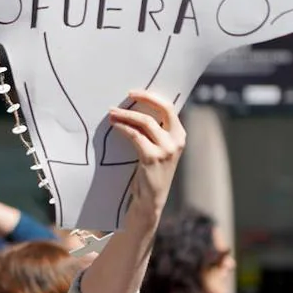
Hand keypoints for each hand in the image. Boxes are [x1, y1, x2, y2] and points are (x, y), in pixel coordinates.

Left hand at [107, 90, 186, 223]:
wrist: (151, 199)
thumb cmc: (151, 172)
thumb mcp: (159, 149)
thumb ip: (155, 132)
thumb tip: (137, 111)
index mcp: (179, 135)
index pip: (169, 107)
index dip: (152, 97)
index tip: (135, 93)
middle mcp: (176, 141)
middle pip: (162, 109)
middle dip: (144, 98)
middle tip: (127, 94)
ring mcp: (166, 150)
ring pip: (145, 122)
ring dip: (126, 115)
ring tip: (113, 113)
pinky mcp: (152, 157)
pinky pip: (135, 136)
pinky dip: (124, 128)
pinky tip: (115, 126)